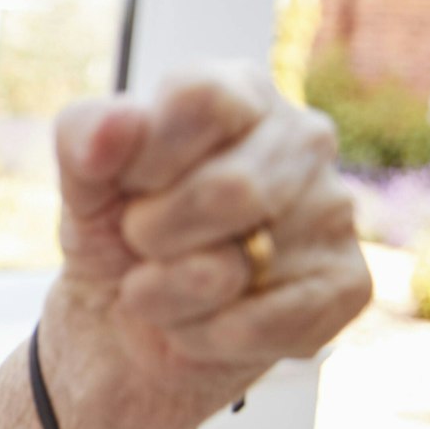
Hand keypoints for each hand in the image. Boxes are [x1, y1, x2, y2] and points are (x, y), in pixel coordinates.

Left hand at [41, 62, 371, 428]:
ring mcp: (333, 211)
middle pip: (229, 189)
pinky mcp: (347, 286)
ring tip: (164, 287)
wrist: (127, 329)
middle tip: (141, 244)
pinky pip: (260, 325)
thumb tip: (117, 123)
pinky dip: (202, 337)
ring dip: (167, 295)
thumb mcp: (82, 183)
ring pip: (234, 266)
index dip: (145, 157)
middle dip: (153, 235)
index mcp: (240, 91)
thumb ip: (84, 137)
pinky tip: (198, 325)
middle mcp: (302, 140)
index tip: (124, 187)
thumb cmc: (115, 234)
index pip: (202, 99)